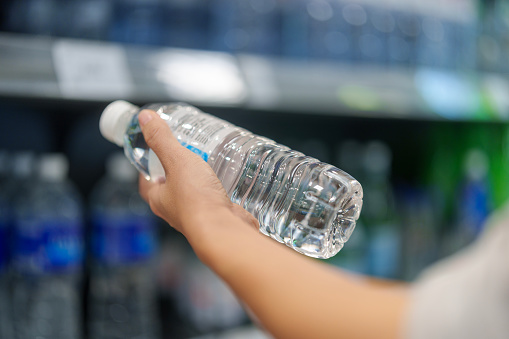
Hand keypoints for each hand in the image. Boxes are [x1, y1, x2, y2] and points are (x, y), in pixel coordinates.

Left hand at [137, 109, 257, 235]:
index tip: (152, 156)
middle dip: (175, 172)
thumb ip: (162, 140)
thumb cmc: (197, 200)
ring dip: (197, 180)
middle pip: (170, 188)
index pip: (146, 183)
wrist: (224, 229)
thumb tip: (144, 119)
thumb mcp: (177, 161)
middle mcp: (175, 210)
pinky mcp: (216, 215)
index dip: (147, 169)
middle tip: (183, 154)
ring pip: (193, 194)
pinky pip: (212, 199)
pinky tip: (225, 178)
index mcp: (159, 199)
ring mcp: (197, 214)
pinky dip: (216, 188)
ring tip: (206, 162)